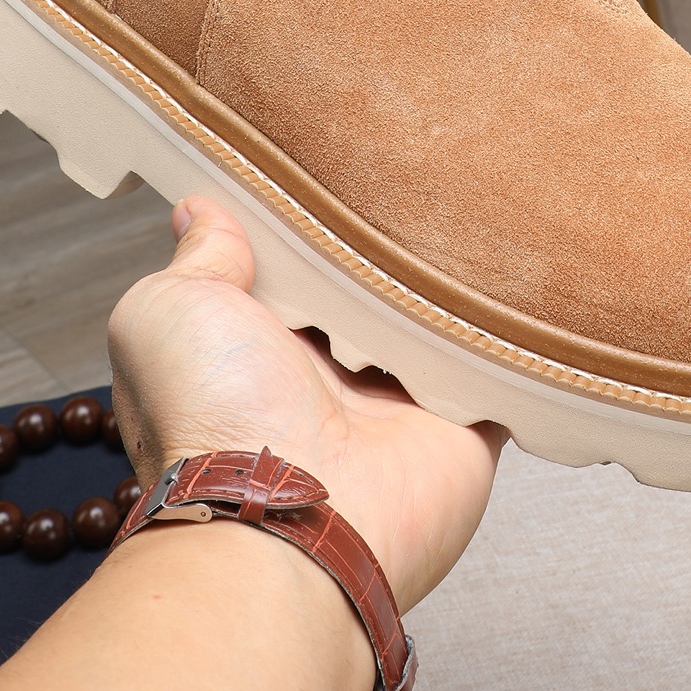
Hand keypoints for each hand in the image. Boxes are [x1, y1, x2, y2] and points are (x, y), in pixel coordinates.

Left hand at [108, 195, 504, 609]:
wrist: (289, 521)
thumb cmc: (210, 419)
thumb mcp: (169, 312)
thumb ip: (199, 258)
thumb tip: (199, 208)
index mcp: (261, 353)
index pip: (296, 276)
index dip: (309, 230)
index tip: (333, 169)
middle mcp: (332, 383)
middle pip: (373, 296)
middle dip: (390, 249)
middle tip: (417, 176)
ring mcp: (402, 407)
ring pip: (438, 324)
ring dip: (452, 281)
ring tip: (475, 204)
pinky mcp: (466, 428)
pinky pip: (501, 369)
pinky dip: (512, 335)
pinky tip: (521, 278)